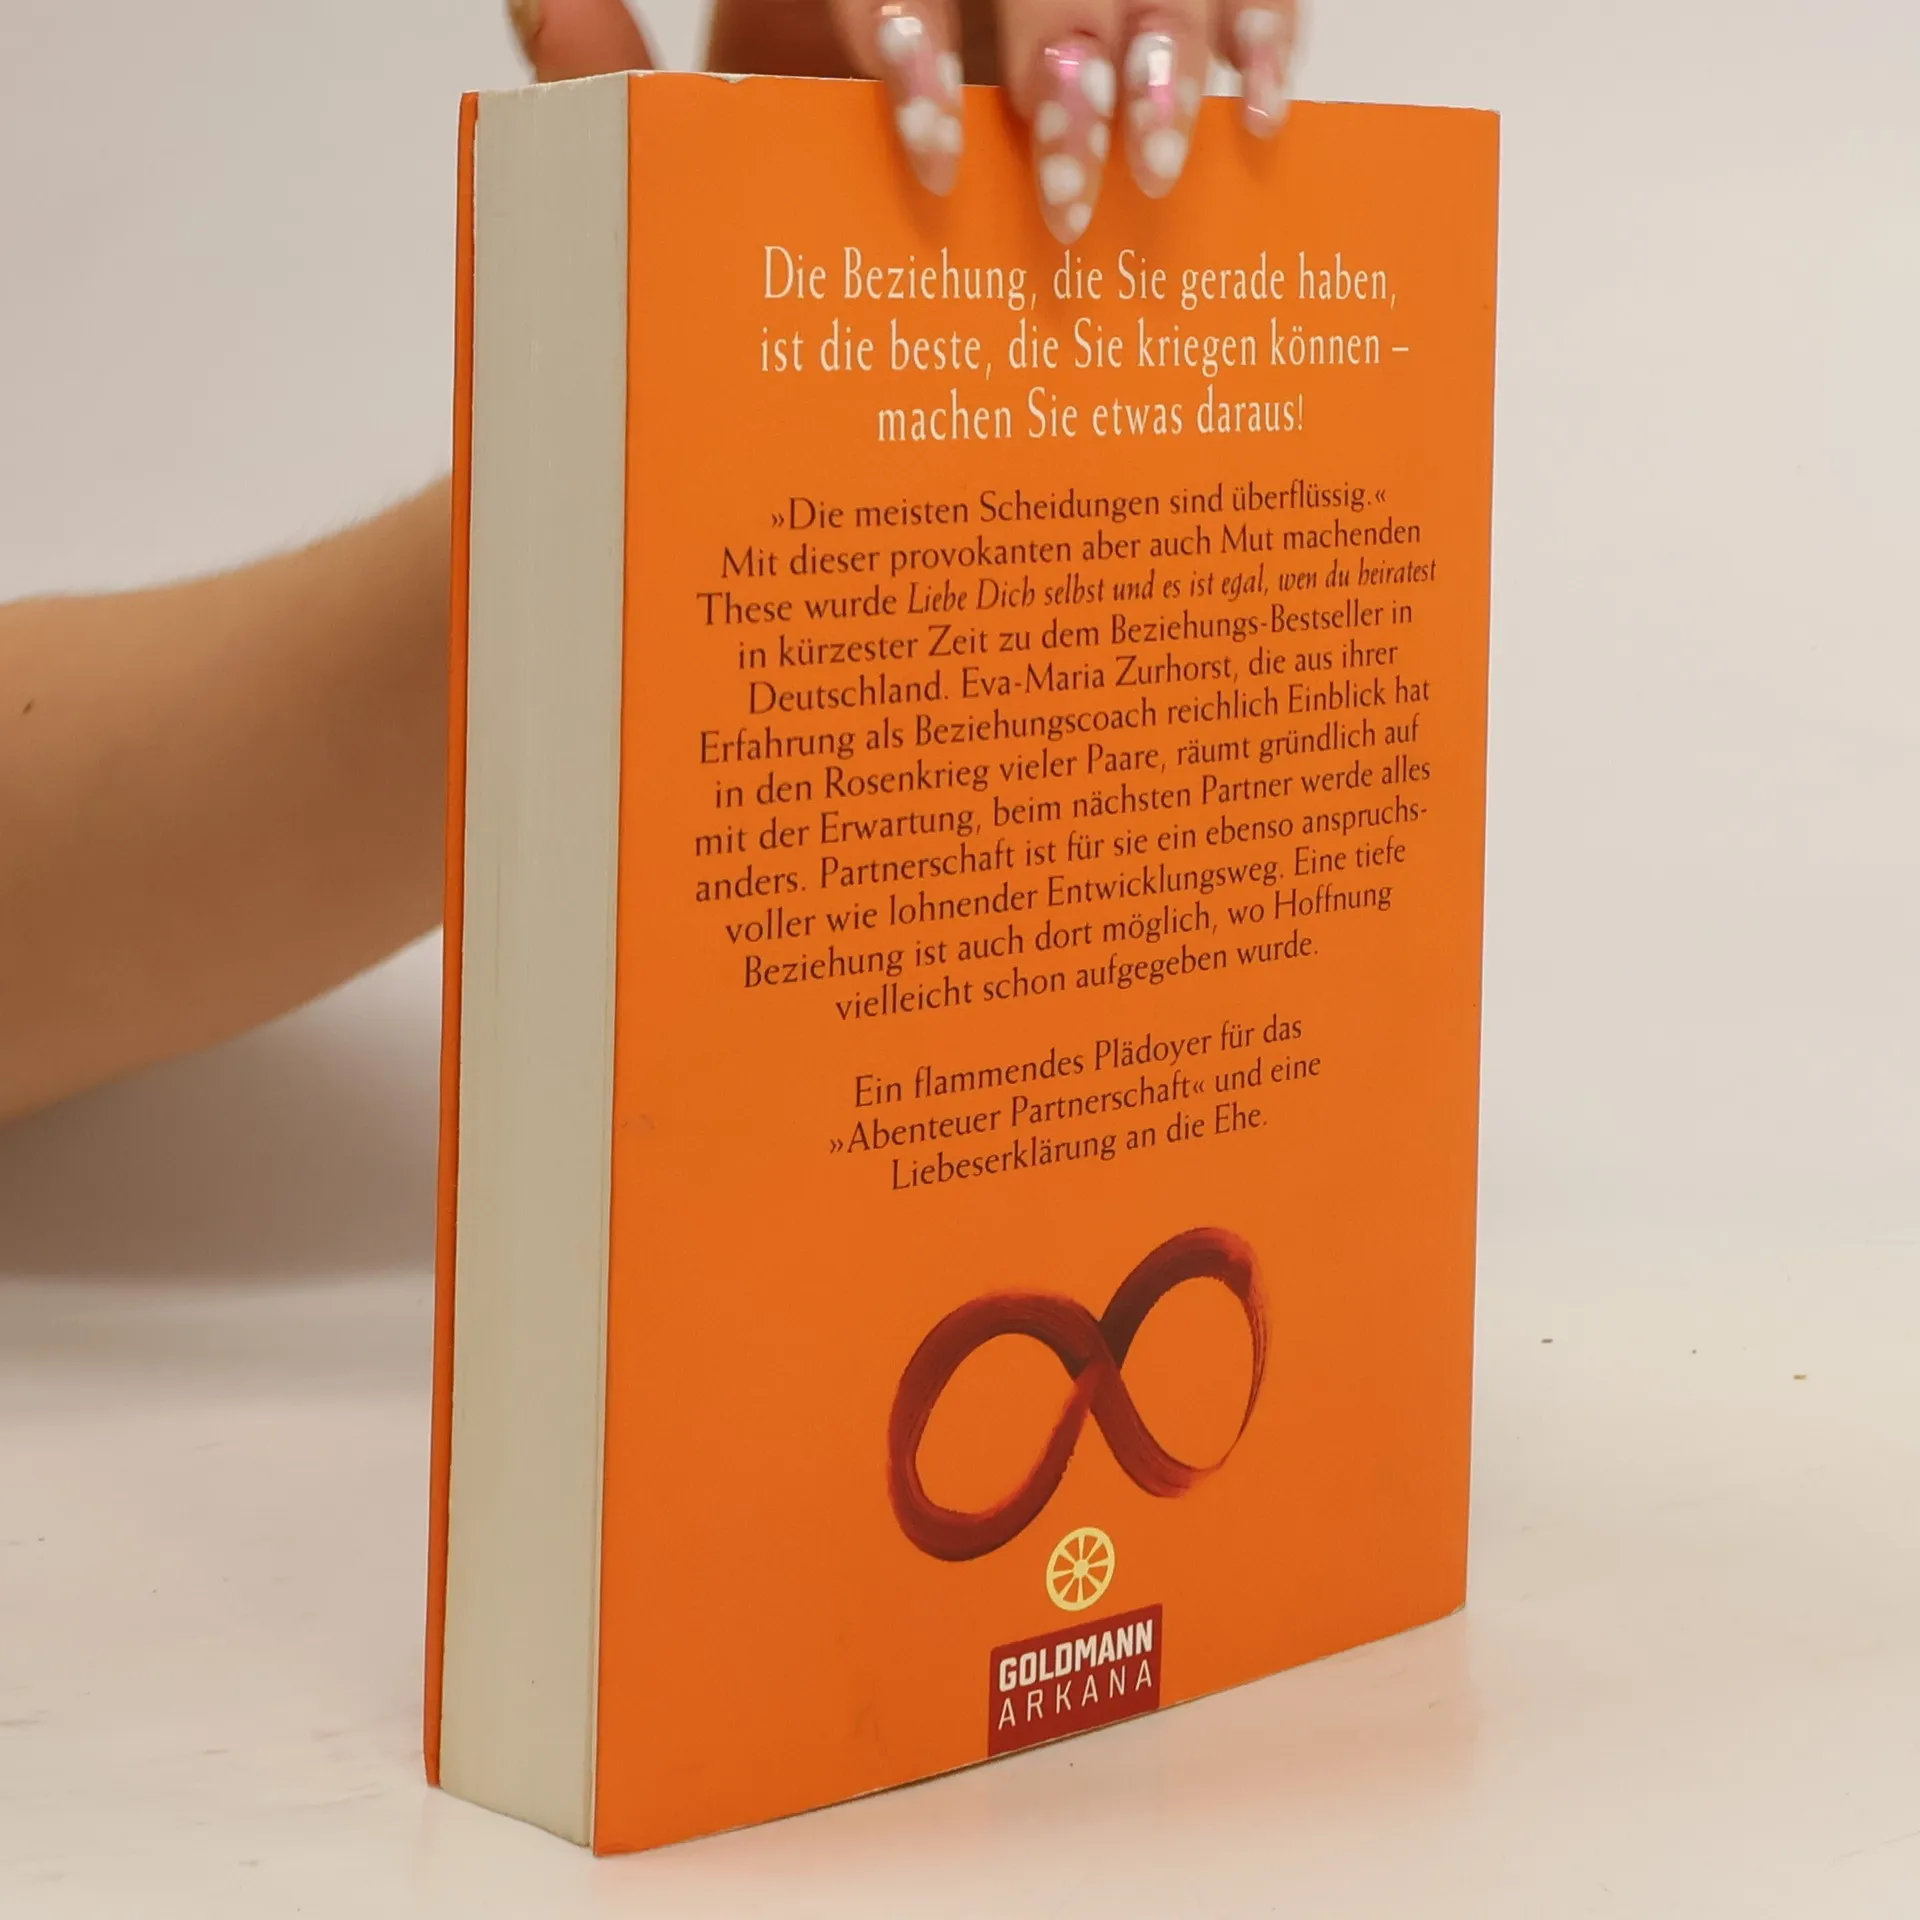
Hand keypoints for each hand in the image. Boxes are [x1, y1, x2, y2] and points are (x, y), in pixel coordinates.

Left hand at [508, 0, 1302, 244]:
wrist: (804, 253)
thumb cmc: (741, 194)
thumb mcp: (665, 147)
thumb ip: (608, 81)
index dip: (909, 24)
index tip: (923, 141)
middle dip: (1060, 44)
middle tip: (1069, 184)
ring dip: (1167, 47)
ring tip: (1157, 168)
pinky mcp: (1134, 25)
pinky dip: (1257, 36)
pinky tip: (1264, 110)